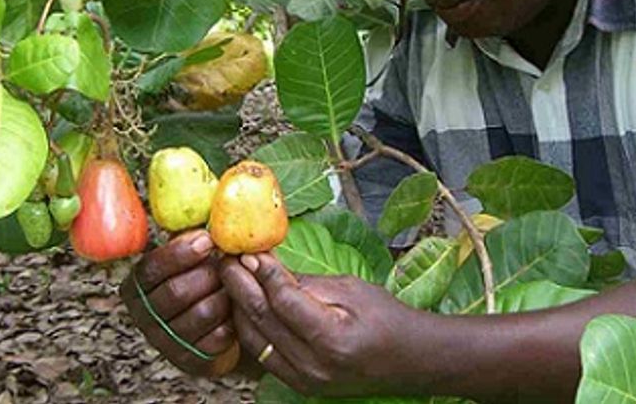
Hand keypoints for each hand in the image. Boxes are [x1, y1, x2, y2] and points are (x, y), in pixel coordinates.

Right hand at [120, 230, 239, 375]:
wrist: (212, 328)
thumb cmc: (199, 282)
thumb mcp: (187, 258)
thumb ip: (189, 239)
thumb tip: (208, 220)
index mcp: (136, 287)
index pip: (150, 268)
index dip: (179, 253)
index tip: (207, 240)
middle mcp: (144, 317)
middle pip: (176, 291)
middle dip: (208, 274)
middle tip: (226, 264)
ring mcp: (166, 342)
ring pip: (202, 312)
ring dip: (224, 295)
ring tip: (232, 286)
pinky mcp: (191, 360)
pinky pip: (218, 336)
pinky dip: (232, 319)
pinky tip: (234, 309)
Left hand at [219, 253, 425, 396]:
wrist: (409, 360)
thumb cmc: (386, 318)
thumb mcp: (351, 289)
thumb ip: (305, 281)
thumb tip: (264, 263)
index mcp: (332, 339)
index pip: (283, 300)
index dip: (262, 272)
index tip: (247, 250)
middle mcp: (314, 365)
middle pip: (262, 319)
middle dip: (239, 284)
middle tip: (226, 258)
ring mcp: (304, 380)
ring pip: (254, 338)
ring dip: (238, 305)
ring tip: (231, 277)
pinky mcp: (299, 385)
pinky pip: (262, 353)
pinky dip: (249, 327)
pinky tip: (243, 305)